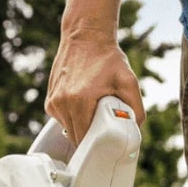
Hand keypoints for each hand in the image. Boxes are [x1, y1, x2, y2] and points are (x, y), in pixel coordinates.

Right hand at [45, 24, 144, 145]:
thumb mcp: (130, 83)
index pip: (84, 141)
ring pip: (69, 130)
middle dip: (91, 139)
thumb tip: (134, 133)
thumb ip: (137, 111)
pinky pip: (63, 120)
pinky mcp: (50, 99)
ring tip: (94, 111)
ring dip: (82, 127)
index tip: (106, 150)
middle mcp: (62, 102)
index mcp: (80, 101)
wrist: (86, 36)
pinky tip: (84, 105)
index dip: (96, 149)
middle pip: (77, 138)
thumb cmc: (108, 59)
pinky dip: (74, 118)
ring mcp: (53, 101)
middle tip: (105, 129)